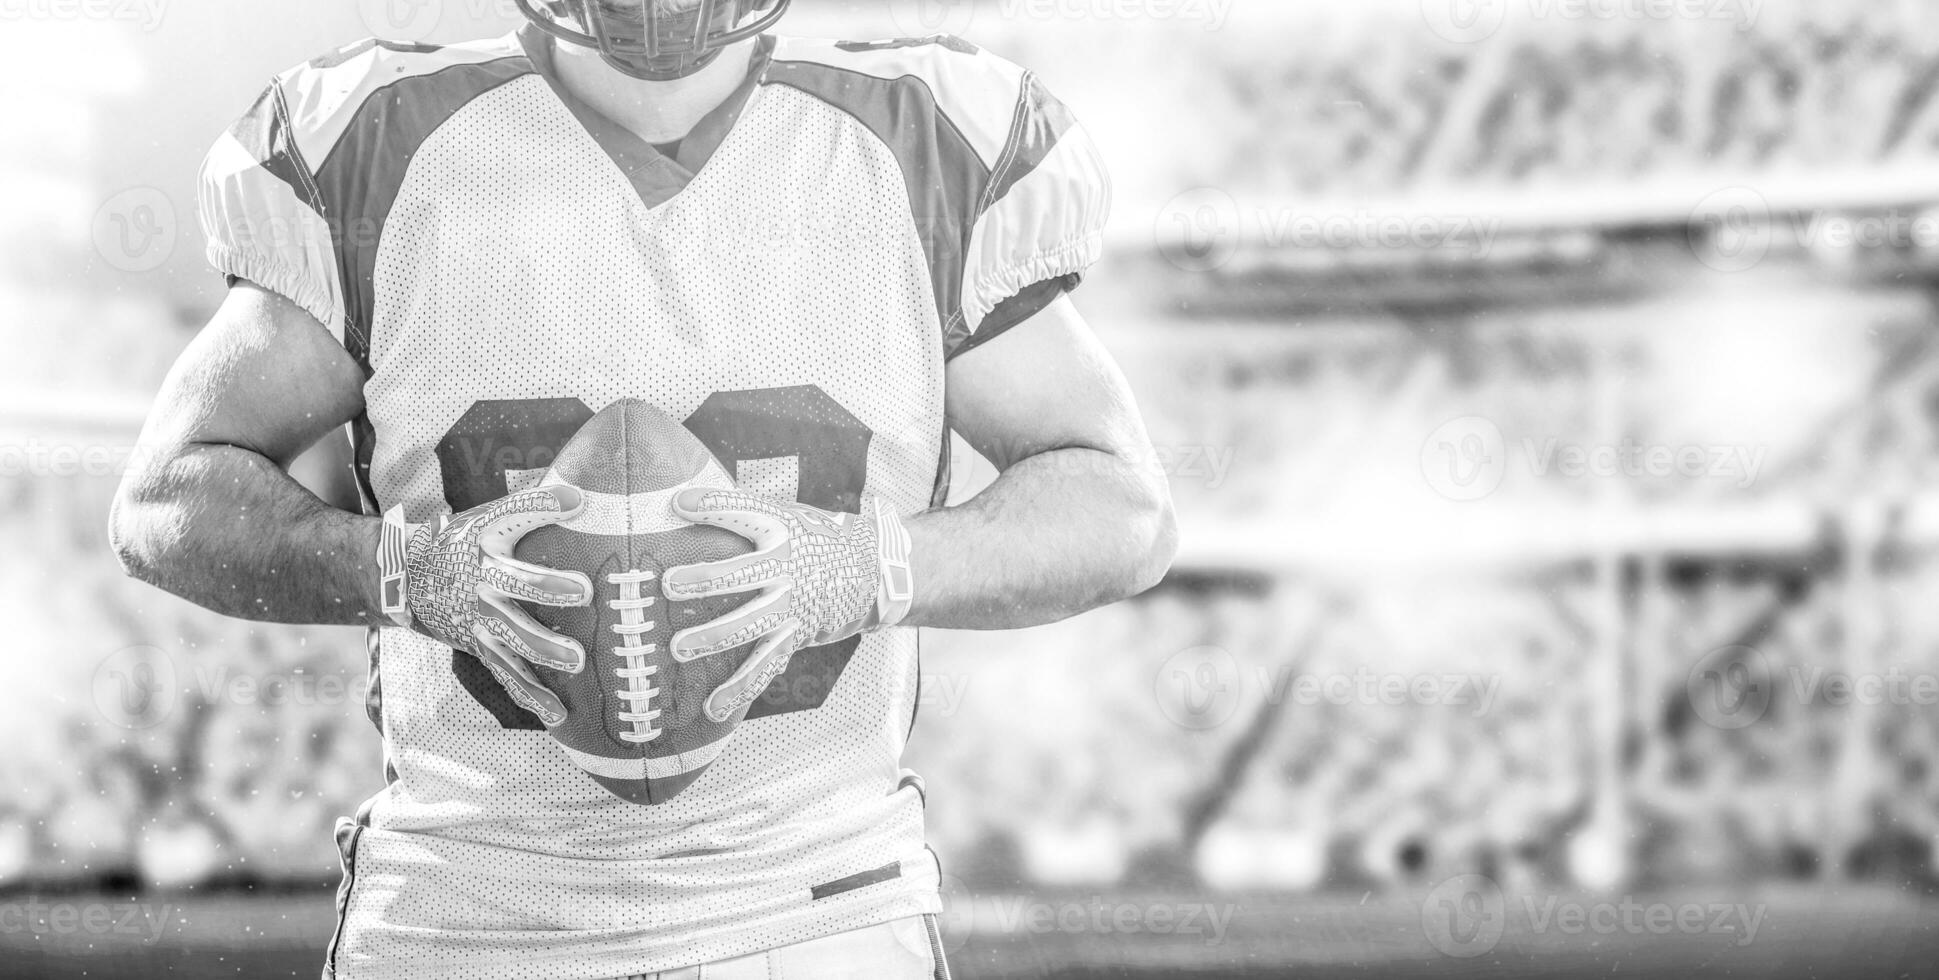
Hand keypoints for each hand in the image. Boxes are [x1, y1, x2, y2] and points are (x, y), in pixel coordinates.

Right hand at [378, 486, 593, 726]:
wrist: (406, 581)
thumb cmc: (462, 544)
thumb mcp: (485, 518)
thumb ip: (530, 507)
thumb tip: (581, 493)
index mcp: (486, 542)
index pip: (514, 516)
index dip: (541, 506)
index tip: (575, 500)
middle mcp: (482, 581)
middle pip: (516, 584)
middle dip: (548, 588)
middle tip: (583, 592)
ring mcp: (479, 618)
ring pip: (512, 636)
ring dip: (544, 648)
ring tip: (578, 661)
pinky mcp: (480, 646)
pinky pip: (507, 673)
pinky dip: (532, 695)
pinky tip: (560, 714)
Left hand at [663, 489, 913, 721]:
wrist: (873, 572)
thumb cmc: (816, 539)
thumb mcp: (788, 516)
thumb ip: (743, 512)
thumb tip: (681, 497)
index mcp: (783, 532)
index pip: (746, 514)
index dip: (714, 507)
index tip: (681, 503)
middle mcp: (787, 570)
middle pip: (743, 575)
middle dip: (706, 581)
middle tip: (669, 585)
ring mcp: (791, 607)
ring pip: (750, 625)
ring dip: (714, 637)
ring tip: (679, 648)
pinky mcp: (793, 636)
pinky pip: (765, 666)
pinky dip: (739, 689)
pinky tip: (712, 707)